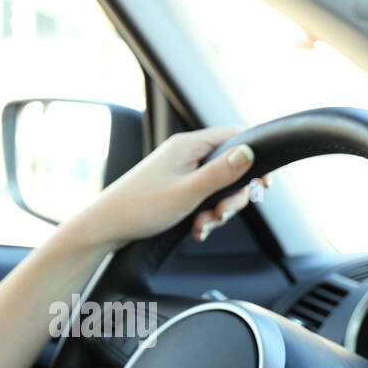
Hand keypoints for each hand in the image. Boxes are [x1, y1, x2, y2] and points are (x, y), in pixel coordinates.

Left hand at [82, 125, 271, 248]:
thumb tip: (250, 151)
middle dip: (231, 196)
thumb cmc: (140, 208)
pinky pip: (201, 198)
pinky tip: (196, 230)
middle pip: (229, 168)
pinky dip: (203, 215)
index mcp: (187, 145)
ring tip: (202, 226)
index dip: (253, 159)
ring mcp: (178, 171)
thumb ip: (221, 173)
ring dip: (217, 210)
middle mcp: (183, 154)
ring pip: (216, 187)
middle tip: (221, 214)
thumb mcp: (188, 192)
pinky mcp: (173, 188)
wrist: (105, 227)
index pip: (234, 137)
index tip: (261, 186)